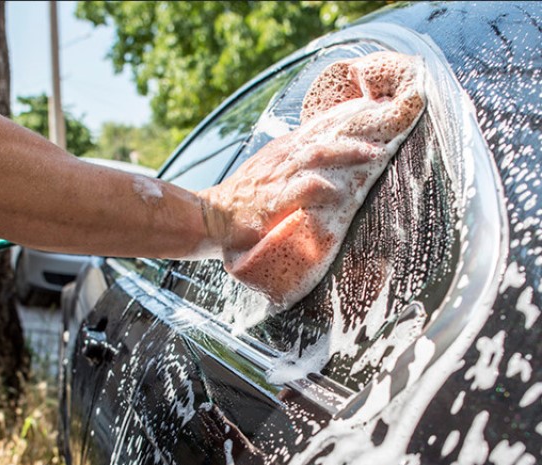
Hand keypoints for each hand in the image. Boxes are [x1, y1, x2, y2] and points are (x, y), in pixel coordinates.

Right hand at [200, 52, 424, 306]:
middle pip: (326, 134)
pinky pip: (297, 190)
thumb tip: (332, 157)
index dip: (354, 115)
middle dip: (358, 129)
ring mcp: (277, 178)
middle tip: (392, 126)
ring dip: (345, 151)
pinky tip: (337, 189)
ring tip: (374, 153)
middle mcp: (284, 157)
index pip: (323, 124)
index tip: (385, 110)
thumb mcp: (271, 169)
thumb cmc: (244, 198)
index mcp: (286, 148)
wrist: (211, 216)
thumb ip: (299, 161)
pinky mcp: (270, 202)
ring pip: (315, 155)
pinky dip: (318, 187)